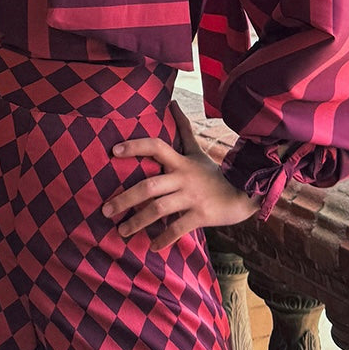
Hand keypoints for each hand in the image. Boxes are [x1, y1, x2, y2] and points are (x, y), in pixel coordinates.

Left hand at [102, 100, 259, 250]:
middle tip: (106, 210)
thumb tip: (172, 102)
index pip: (155, 146)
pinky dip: (164, 239)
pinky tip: (153, 247)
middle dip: (125, 198)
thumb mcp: (196, 150)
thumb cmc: (213, 172)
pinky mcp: (201, 215)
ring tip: (121, 231)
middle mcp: (184, 177)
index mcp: (180, 161)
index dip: (135, 146)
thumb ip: (183, 128)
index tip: (113, 151)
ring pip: (159, 209)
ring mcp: (192, 197)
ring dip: (138, 222)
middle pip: (150, 186)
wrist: (243, 193)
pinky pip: (178, 228)